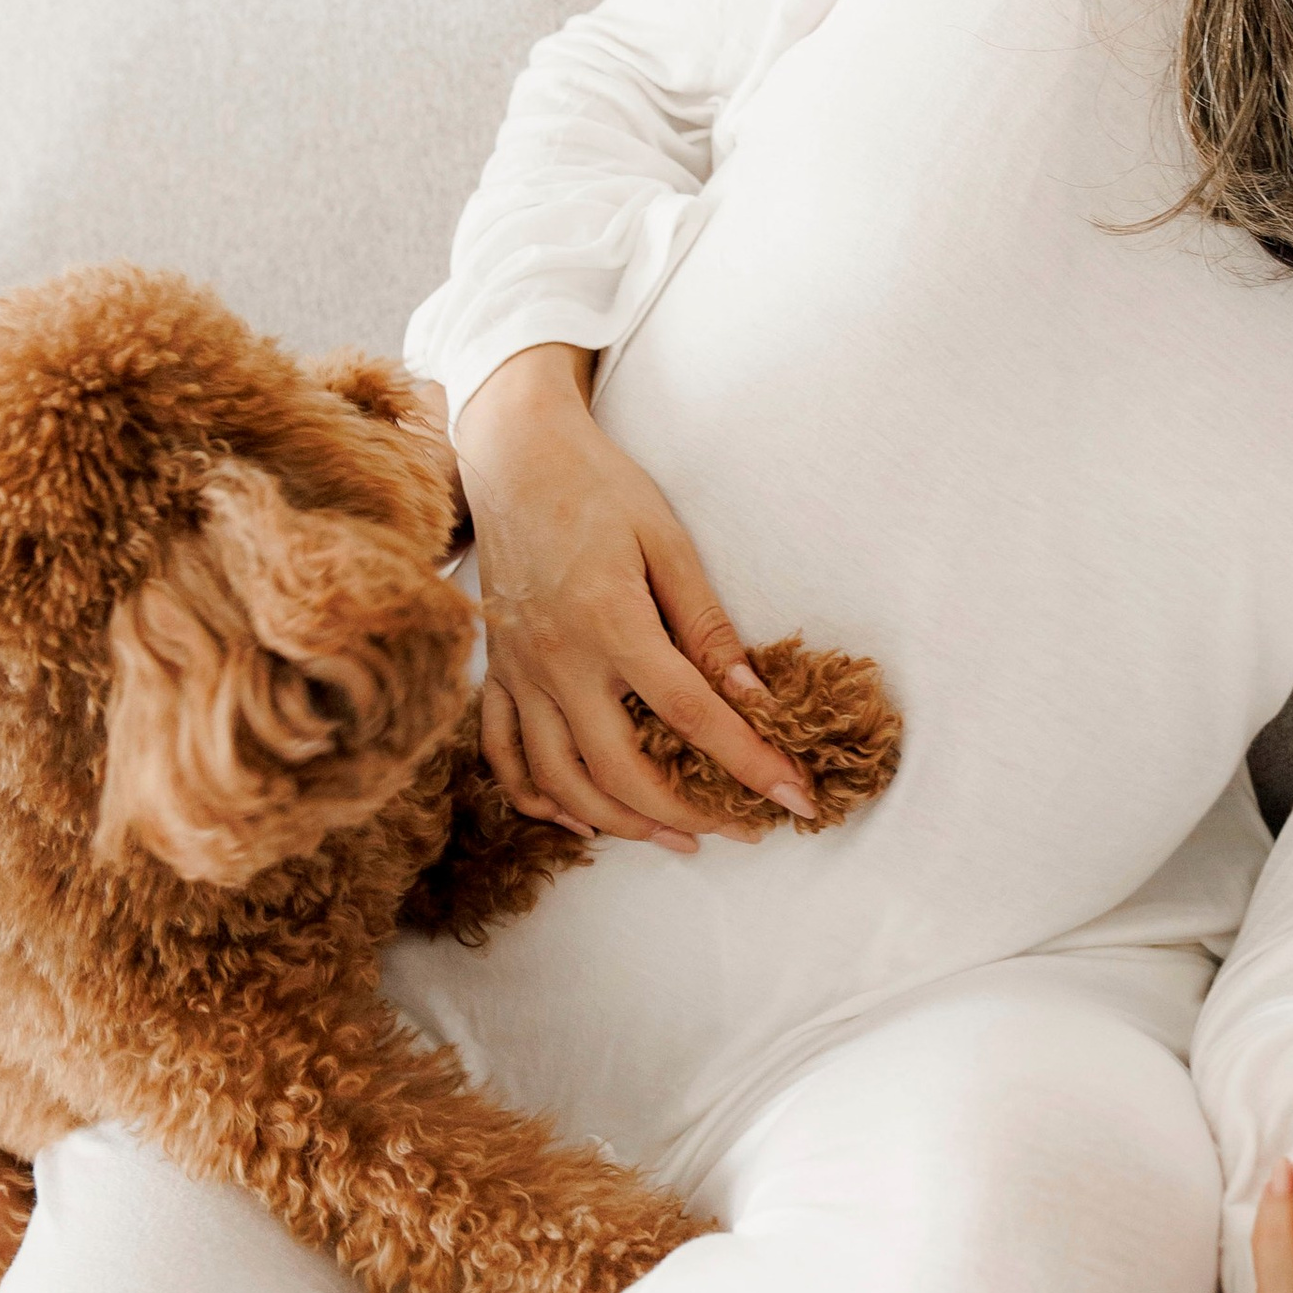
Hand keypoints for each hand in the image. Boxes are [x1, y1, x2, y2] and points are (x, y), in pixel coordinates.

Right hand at [457, 346, 819, 848]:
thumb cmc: (599, 488)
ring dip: (618, 823)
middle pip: (620, 770)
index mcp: (610, 622)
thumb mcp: (667, 541)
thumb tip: (750, 693)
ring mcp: (519, 672)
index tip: (796, 798)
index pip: (691, 715)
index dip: (749, 763)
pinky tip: (579, 818)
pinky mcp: (497, 672)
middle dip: (686, 814)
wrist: (512, 454)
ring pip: (560, 780)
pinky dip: (539, 798)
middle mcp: (557, 660)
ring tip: (673, 837)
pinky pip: (505, 755)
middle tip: (740, 831)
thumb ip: (705, 623)